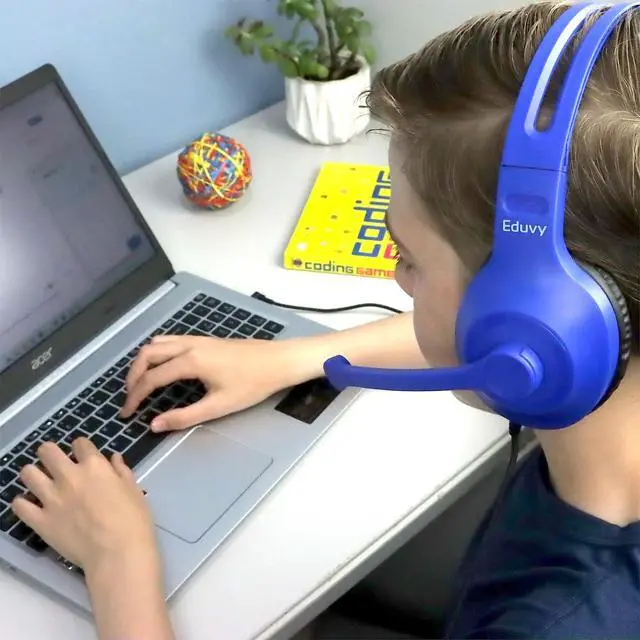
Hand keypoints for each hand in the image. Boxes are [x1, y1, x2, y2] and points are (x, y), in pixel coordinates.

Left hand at [11, 439, 156, 573]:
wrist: (118, 553)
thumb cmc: (134, 520)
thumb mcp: (134, 491)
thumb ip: (121, 472)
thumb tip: (114, 458)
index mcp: (94, 466)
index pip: (80, 443)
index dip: (82, 448)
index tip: (83, 455)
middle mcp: (69, 477)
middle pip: (47, 451)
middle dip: (50, 453)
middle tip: (55, 462)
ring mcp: (52, 498)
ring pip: (28, 473)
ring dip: (34, 474)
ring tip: (41, 482)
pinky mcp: (40, 521)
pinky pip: (20, 506)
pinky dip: (23, 503)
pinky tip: (31, 506)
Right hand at [121, 334, 301, 431]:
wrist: (278, 361)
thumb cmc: (253, 384)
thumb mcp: (219, 406)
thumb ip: (185, 416)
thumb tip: (155, 425)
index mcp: (191, 361)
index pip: (151, 378)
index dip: (134, 397)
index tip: (126, 413)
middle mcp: (189, 345)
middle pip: (148, 355)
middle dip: (133, 376)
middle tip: (130, 397)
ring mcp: (197, 339)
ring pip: (158, 343)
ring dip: (144, 362)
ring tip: (141, 383)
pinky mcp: (205, 339)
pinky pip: (171, 340)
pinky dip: (157, 352)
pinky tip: (162, 367)